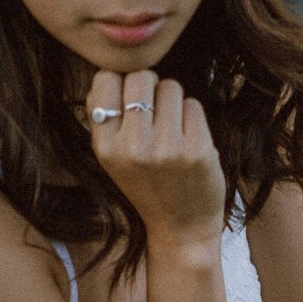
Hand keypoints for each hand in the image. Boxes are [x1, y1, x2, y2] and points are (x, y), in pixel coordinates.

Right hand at [88, 69, 225, 246]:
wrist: (181, 228)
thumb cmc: (146, 184)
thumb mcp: (112, 158)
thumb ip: (104, 118)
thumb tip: (106, 73)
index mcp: (105, 146)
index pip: (106, 79)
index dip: (120, 82)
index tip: (129, 99)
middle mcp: (133, 147)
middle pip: (141, 76)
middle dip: (150, 86)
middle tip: (154, 111)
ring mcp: (167, 148)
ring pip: (170, 86)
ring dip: (173, 101)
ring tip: (171, 129)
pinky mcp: (198, 149)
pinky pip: (193, 104)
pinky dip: (192, 116)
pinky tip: (188, 139)